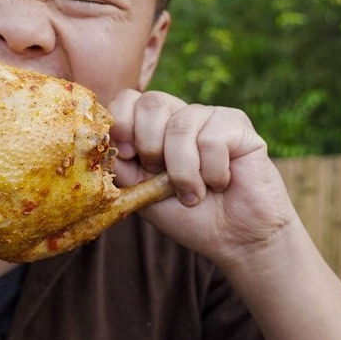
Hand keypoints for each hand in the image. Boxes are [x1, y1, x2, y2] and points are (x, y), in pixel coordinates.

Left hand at [107, 90, 296, 266]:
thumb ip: (122, 165)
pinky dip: (212, 172)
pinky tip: (221, 183)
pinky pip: (213, 138)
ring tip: (195, 193)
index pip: (128, 100)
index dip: (122, 123)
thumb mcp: (142, 193)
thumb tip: (102, 142)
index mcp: (153, 129)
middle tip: (164, 178)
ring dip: (183, 171)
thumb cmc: (188, 217)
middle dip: (150, 146)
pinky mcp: (238, 125)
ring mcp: (209, 117)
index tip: (129, 155)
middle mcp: (180, 117)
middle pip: (152, 102)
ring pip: (181, 125)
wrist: (234, 239)